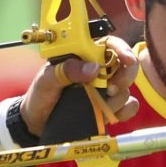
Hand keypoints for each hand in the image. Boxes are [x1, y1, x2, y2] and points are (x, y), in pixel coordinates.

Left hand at [20, 36, 138, 136]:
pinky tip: (111, 114)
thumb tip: (93, 68)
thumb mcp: (46, 80)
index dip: (122, 49)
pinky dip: (125, 111)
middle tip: (111, 89)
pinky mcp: (109, 107)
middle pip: (126, 65)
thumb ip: (65, 71)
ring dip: (116, 98)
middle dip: (124, 76)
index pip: (109, 44)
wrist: (36, 122)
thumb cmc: (40, 95)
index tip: (126, 60)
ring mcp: (104, 89)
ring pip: (126, 88)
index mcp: (83, 57)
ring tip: (96, 105)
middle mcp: (97, 70)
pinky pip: (129, 106)